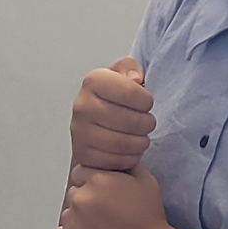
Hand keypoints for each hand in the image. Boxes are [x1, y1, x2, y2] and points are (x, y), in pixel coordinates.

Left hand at [54, 165, 172, 228]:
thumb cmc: (150, 220)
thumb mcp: (145, 181)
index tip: (102, 195)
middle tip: (105, 214)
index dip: (91, 183)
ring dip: (79, 220)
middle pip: (73, 194)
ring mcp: (72, 222)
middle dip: (86, 201)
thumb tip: (113, 161)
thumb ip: (124, 166)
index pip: (80, 173)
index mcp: (97, 180)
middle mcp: (81, 199)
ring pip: (68, 215)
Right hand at [70, 56, 154, 172]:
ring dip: (141, 142)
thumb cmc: (112, 99)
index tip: (145, 103)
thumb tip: (135, 79)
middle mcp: (82, 106)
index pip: (132, 93)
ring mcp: (80, 132)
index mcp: (93, 81)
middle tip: (147, 123)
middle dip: (147, 124)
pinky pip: (116, 160)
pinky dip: (130, 158)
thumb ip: (130, 67)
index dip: (147, 101)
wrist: (91, 126)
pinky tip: (130, 150)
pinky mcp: (83, 154)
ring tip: (141, 136)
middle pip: (131, 121)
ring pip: (124, 143)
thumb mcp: (122, 74)